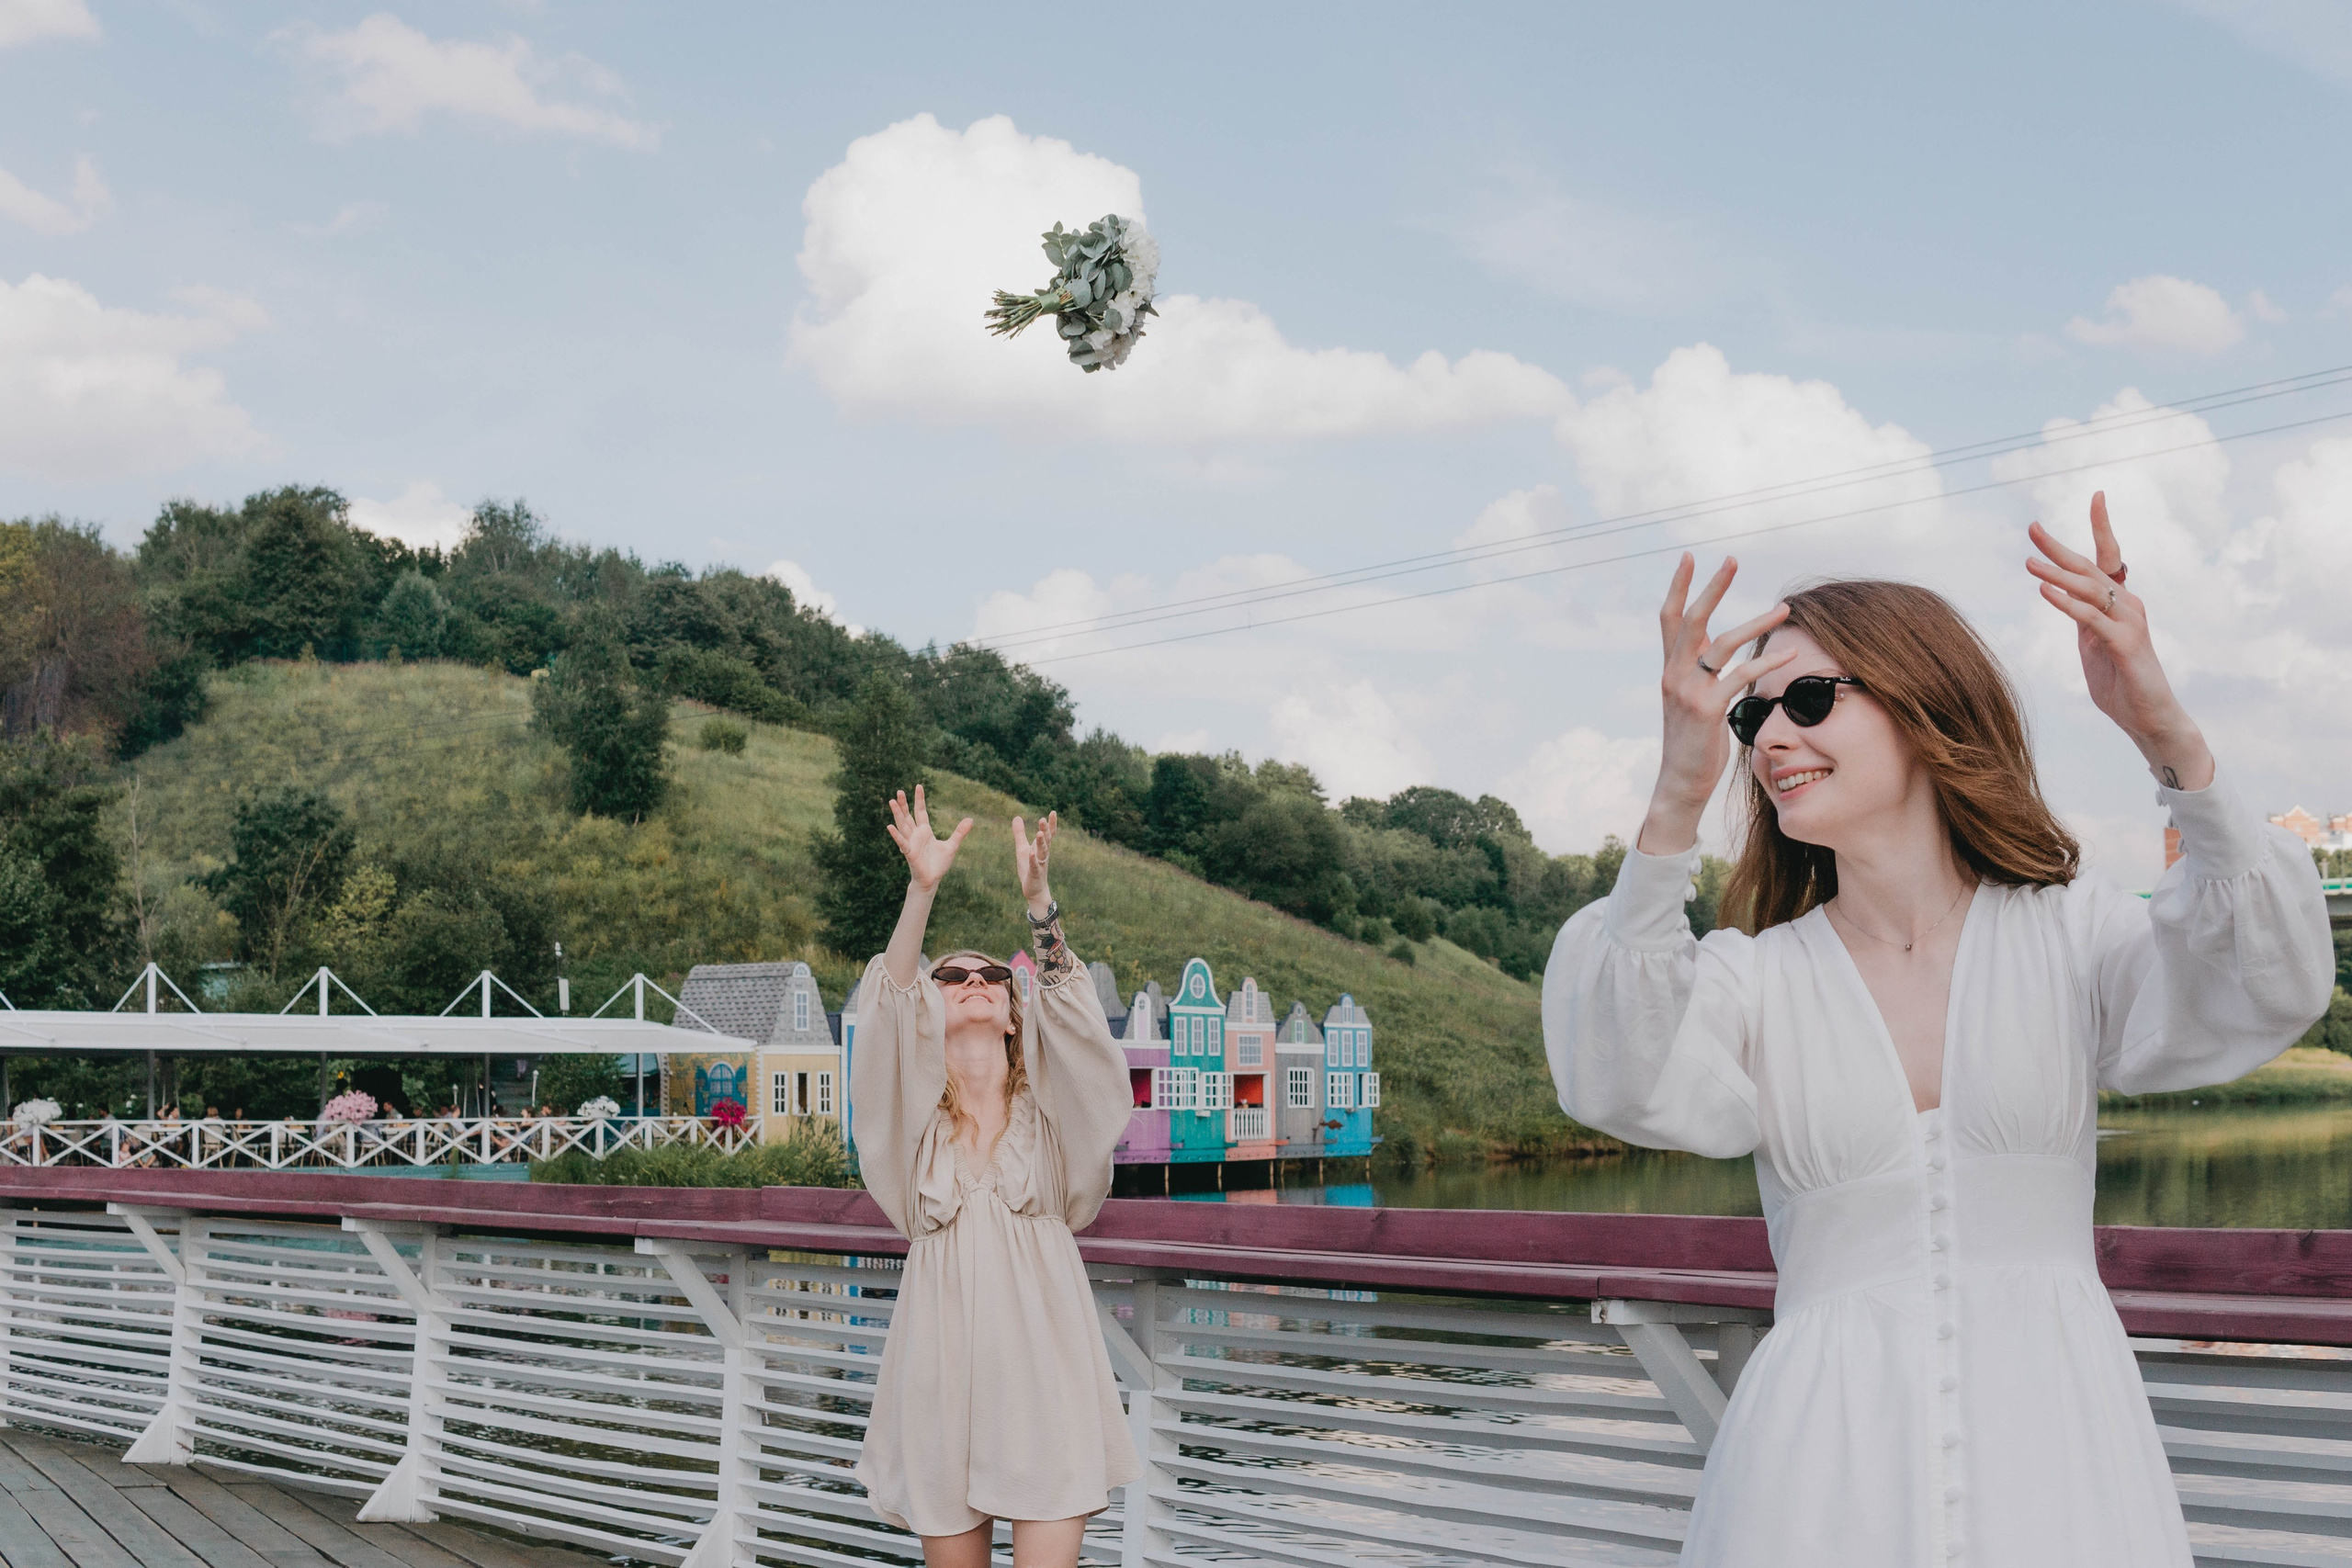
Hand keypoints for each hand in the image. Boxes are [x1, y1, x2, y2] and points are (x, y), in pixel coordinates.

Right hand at [883, 785, 971, 891]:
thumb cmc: (938, 864)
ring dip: (897, 814)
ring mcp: (911, 843)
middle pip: (908, 816)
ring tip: (891, 801)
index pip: (921, 812)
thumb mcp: (952, 846)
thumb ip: (960, 832)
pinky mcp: (909, 852)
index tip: (918, 786)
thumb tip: (970, 819)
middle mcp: (916, 835)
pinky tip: (889, 826)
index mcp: (925, 831)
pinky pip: (901, 842)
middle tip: (899, 791)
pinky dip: (896, 834)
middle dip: (904, 804)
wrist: (932, 880)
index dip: (919, 800)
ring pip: (902, 825)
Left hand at [1014, 811, 1056, 916]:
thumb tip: (1016, 816)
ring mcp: (1040, 864)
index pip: (1048, 834)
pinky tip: (1031, 854)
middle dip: (1045, 831)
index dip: (1051, 824)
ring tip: (1038, 833)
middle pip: (1046, 841)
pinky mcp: (1035, 874)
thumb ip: (1020, 833)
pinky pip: (1035, 866)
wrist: (1035, 890)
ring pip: (1043, 852)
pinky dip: (1033, 860)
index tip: (1053, 812)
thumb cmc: (1030, 867)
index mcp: (1041, 848)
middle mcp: (1043, 855)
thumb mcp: (1022, 848)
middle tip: (1042, 819)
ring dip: (1041, 843)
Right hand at [1639, 554, 1794, 853]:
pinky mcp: (1706, 709)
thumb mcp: (1692, 703)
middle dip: (1712, 586)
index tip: (1689, 557)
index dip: (1679, 586)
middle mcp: (1675, 675)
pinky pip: (1740, 677)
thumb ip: (1701, 674)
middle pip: (1690, 619)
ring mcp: (1688, 691)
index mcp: (1671, 670)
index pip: (1670, 619)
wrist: (1680, 783)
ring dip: (1755, 623)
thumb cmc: (1694, 745)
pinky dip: (1767, 663)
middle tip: (1731, 559)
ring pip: (1721, 643)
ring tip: (1784, 609)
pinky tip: (1791, 656)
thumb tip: (1715, 650)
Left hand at [2026, 491, 2212, 789]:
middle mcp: (2127, 605)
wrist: (2149, 718)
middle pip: (2090, 567)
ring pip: (2089, 589)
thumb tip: (2061, 592)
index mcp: (2117, 603)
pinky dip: (2067, 603)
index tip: (2097, 497)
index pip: (2108, 558)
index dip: (2103, 526)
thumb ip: (2082, 616)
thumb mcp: (2092, 642)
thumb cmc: (2119, 681)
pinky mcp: (2125, 644)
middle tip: (2033, 527)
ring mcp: (2129, 623)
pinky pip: (2092, 618)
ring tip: (2029, 561)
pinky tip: (2046, 591)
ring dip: (2056, 573)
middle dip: (2059, 547)